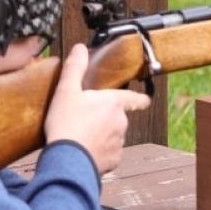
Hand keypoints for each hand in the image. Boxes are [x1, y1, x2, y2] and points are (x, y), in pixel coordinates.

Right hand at [43, 43, 152, 174]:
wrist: (67, 160)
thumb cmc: (66, 125)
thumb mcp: (65, 91)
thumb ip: (74, 68)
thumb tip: (80, 49)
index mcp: (113, 103)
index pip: (134, 98)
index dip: (140, 98)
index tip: (145, 99)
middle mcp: (121, 122)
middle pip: (118, 117)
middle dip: (105, 118)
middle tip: (85, 119)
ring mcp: (118, 143)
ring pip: (113, 136)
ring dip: (102, 135)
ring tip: (81, 136)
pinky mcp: (113, 160)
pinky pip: (108, 153)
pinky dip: (99, 152)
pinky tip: (84, 150)